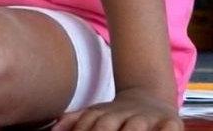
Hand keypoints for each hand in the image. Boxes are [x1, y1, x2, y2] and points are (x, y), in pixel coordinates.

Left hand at [54, 89, 181, 130]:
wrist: (148, 96)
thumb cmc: (117, 114)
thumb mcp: (95, 114)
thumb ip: (75, 121)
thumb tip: (54, 130)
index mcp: (103, 113)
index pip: (88, 124)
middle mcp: (123, 114)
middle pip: (106, 126)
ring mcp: (147, 118)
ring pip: (135, 127)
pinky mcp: (170, 122)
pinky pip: (169, 128)